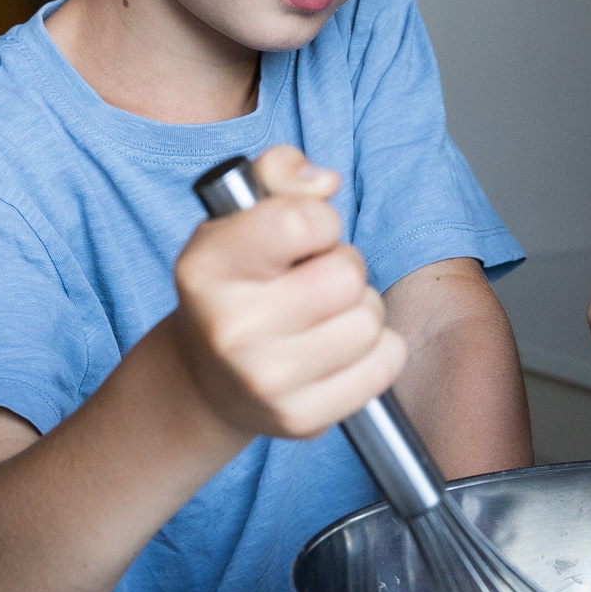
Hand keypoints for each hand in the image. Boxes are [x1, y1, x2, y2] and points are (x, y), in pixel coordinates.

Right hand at [172, 145, 406, 439]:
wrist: (208, 379)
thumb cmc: (238, 285)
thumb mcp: (240, 218)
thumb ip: (280, 173)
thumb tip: (324, 182)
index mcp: (205, 266)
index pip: (300, 221)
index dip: (319, 222)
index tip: (302, 236)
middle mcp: (228, 326)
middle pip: (347, 275)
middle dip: (343, 268)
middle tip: (313, 282)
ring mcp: (263, 379)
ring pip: (370, 320)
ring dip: (360, 311)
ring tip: (323, 318)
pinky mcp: (299, 418)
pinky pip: (385, 364)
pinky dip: (376, 353)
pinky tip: (339, 351)